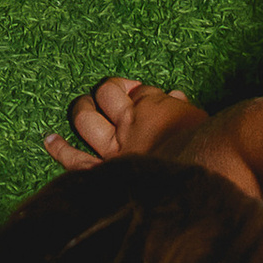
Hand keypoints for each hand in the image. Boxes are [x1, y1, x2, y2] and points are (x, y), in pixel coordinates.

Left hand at [45, 76, 211, 172]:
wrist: (212, 173)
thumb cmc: (213, 149)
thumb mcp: (199, 121)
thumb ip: (183, 108)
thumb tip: (175, 96)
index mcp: (154, 105)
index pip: (133, 88)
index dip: (132, 91)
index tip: (136, 96)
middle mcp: (131, 121)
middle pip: (105, 94)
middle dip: (103, 95)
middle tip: (105, 103)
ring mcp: (117, 147)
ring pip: (85, 119)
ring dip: (82, 111)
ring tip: (82, 109)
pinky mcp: (110, 171)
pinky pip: (76, 160)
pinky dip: (60, 149)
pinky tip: (49, 139)